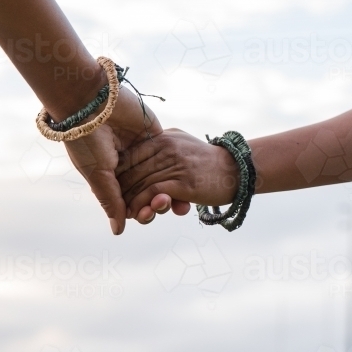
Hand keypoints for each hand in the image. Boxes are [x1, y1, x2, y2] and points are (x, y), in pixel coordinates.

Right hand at [63, 88, 173, 234]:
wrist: (92, 101)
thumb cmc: (87, 139)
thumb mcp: (98, 173)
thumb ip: (112, 201)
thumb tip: (119, 231)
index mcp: (108, 176)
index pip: (127, 201)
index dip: (137, 211)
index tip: (144, 216)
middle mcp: (126, 167)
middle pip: (147, 193)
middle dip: (155, 204)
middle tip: (159, 207)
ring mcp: (142, 152)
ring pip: (161, 179)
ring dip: (169, 193)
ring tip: (174, 202)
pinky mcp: (156, 138)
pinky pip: (169, 160)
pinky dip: (178, 174)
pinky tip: (186, 187)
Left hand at [115, 128, 240, 223]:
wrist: (237, 170)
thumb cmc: (207, 161)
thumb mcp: (181, 144)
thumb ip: (160, 146)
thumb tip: (135, 157)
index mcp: (162, 137)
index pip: (129, 154)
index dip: (118, 174)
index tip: (114, 189)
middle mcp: (166, 147)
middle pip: (131, 170)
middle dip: (121, 191)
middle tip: (118, 206)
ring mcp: (175, 164)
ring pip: (140, 183)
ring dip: (131, 202)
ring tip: (129, 213)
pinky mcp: (183, 182)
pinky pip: (153, 193)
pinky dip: (142, 205)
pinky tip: (140, 214)